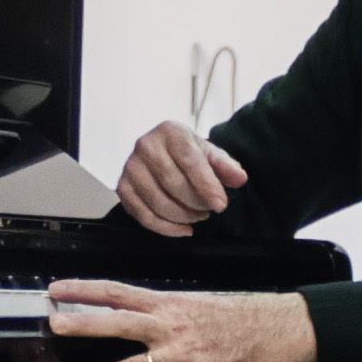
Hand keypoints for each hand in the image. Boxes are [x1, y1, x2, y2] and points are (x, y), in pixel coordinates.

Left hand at [45, 282, 316, 361]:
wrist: (270, 333)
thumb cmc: (233, 316)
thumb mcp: (193, 303)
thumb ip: (161, 311)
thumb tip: (131, 315)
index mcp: (167, 302)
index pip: (118, 292)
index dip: (85, 289)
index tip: (58, 288)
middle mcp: (168, 326)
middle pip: (118, 323)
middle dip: (84, 324)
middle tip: (55, 324)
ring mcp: (177, 355)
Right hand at [114, 121, 250, 236]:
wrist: (159, 152)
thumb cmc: (187, 154)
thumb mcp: (209, 154)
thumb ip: (225, 166)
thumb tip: (239, 178)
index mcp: (170, 132)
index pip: (190, 162)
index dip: (207, 186)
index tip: (221, 206)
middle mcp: (145, 145)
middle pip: (174, 184)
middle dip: (196, 203)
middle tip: (209, 210)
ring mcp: (130, 167)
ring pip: (158, 202)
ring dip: (183, 217)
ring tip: (197, 216)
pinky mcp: (122, 187)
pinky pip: (143, 216)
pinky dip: (166, 228)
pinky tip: (183, 229)